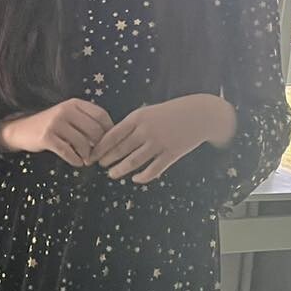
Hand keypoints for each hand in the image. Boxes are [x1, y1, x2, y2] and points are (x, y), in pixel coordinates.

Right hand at [0, 99, 113, 167]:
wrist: (21, 130)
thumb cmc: (50, 125)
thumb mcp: (68, 116)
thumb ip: (85, 121)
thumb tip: (109, 137)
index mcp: (74, 103)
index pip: (101, 115)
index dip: (109, 130)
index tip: (110, 141)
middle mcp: (66, 110)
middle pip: (94, 130)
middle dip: (99, 146)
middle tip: (98, 155)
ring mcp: (55, 123)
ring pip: (82, 143)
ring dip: (87, 155)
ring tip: (87, 160)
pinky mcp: (47, 137)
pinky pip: (68, 152)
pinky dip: (75, 160)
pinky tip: (77, 163)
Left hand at [93, 94, 235, 182]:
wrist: (200, 114)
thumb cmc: (171, 112)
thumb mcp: (148, 111)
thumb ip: (132, 124)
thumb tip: (112, 138)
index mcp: (137, 118)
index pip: (112, 135)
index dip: (99, 147)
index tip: (90, 155)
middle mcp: (146, 131)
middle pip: (120, 150)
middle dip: (107, 159)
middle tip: (98, 165)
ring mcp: (159, 143)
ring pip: (133, 162)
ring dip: (120, 170)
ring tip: (112, 174)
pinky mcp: (171, 154)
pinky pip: (153, 170)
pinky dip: (142, 177)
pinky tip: (135, 179)